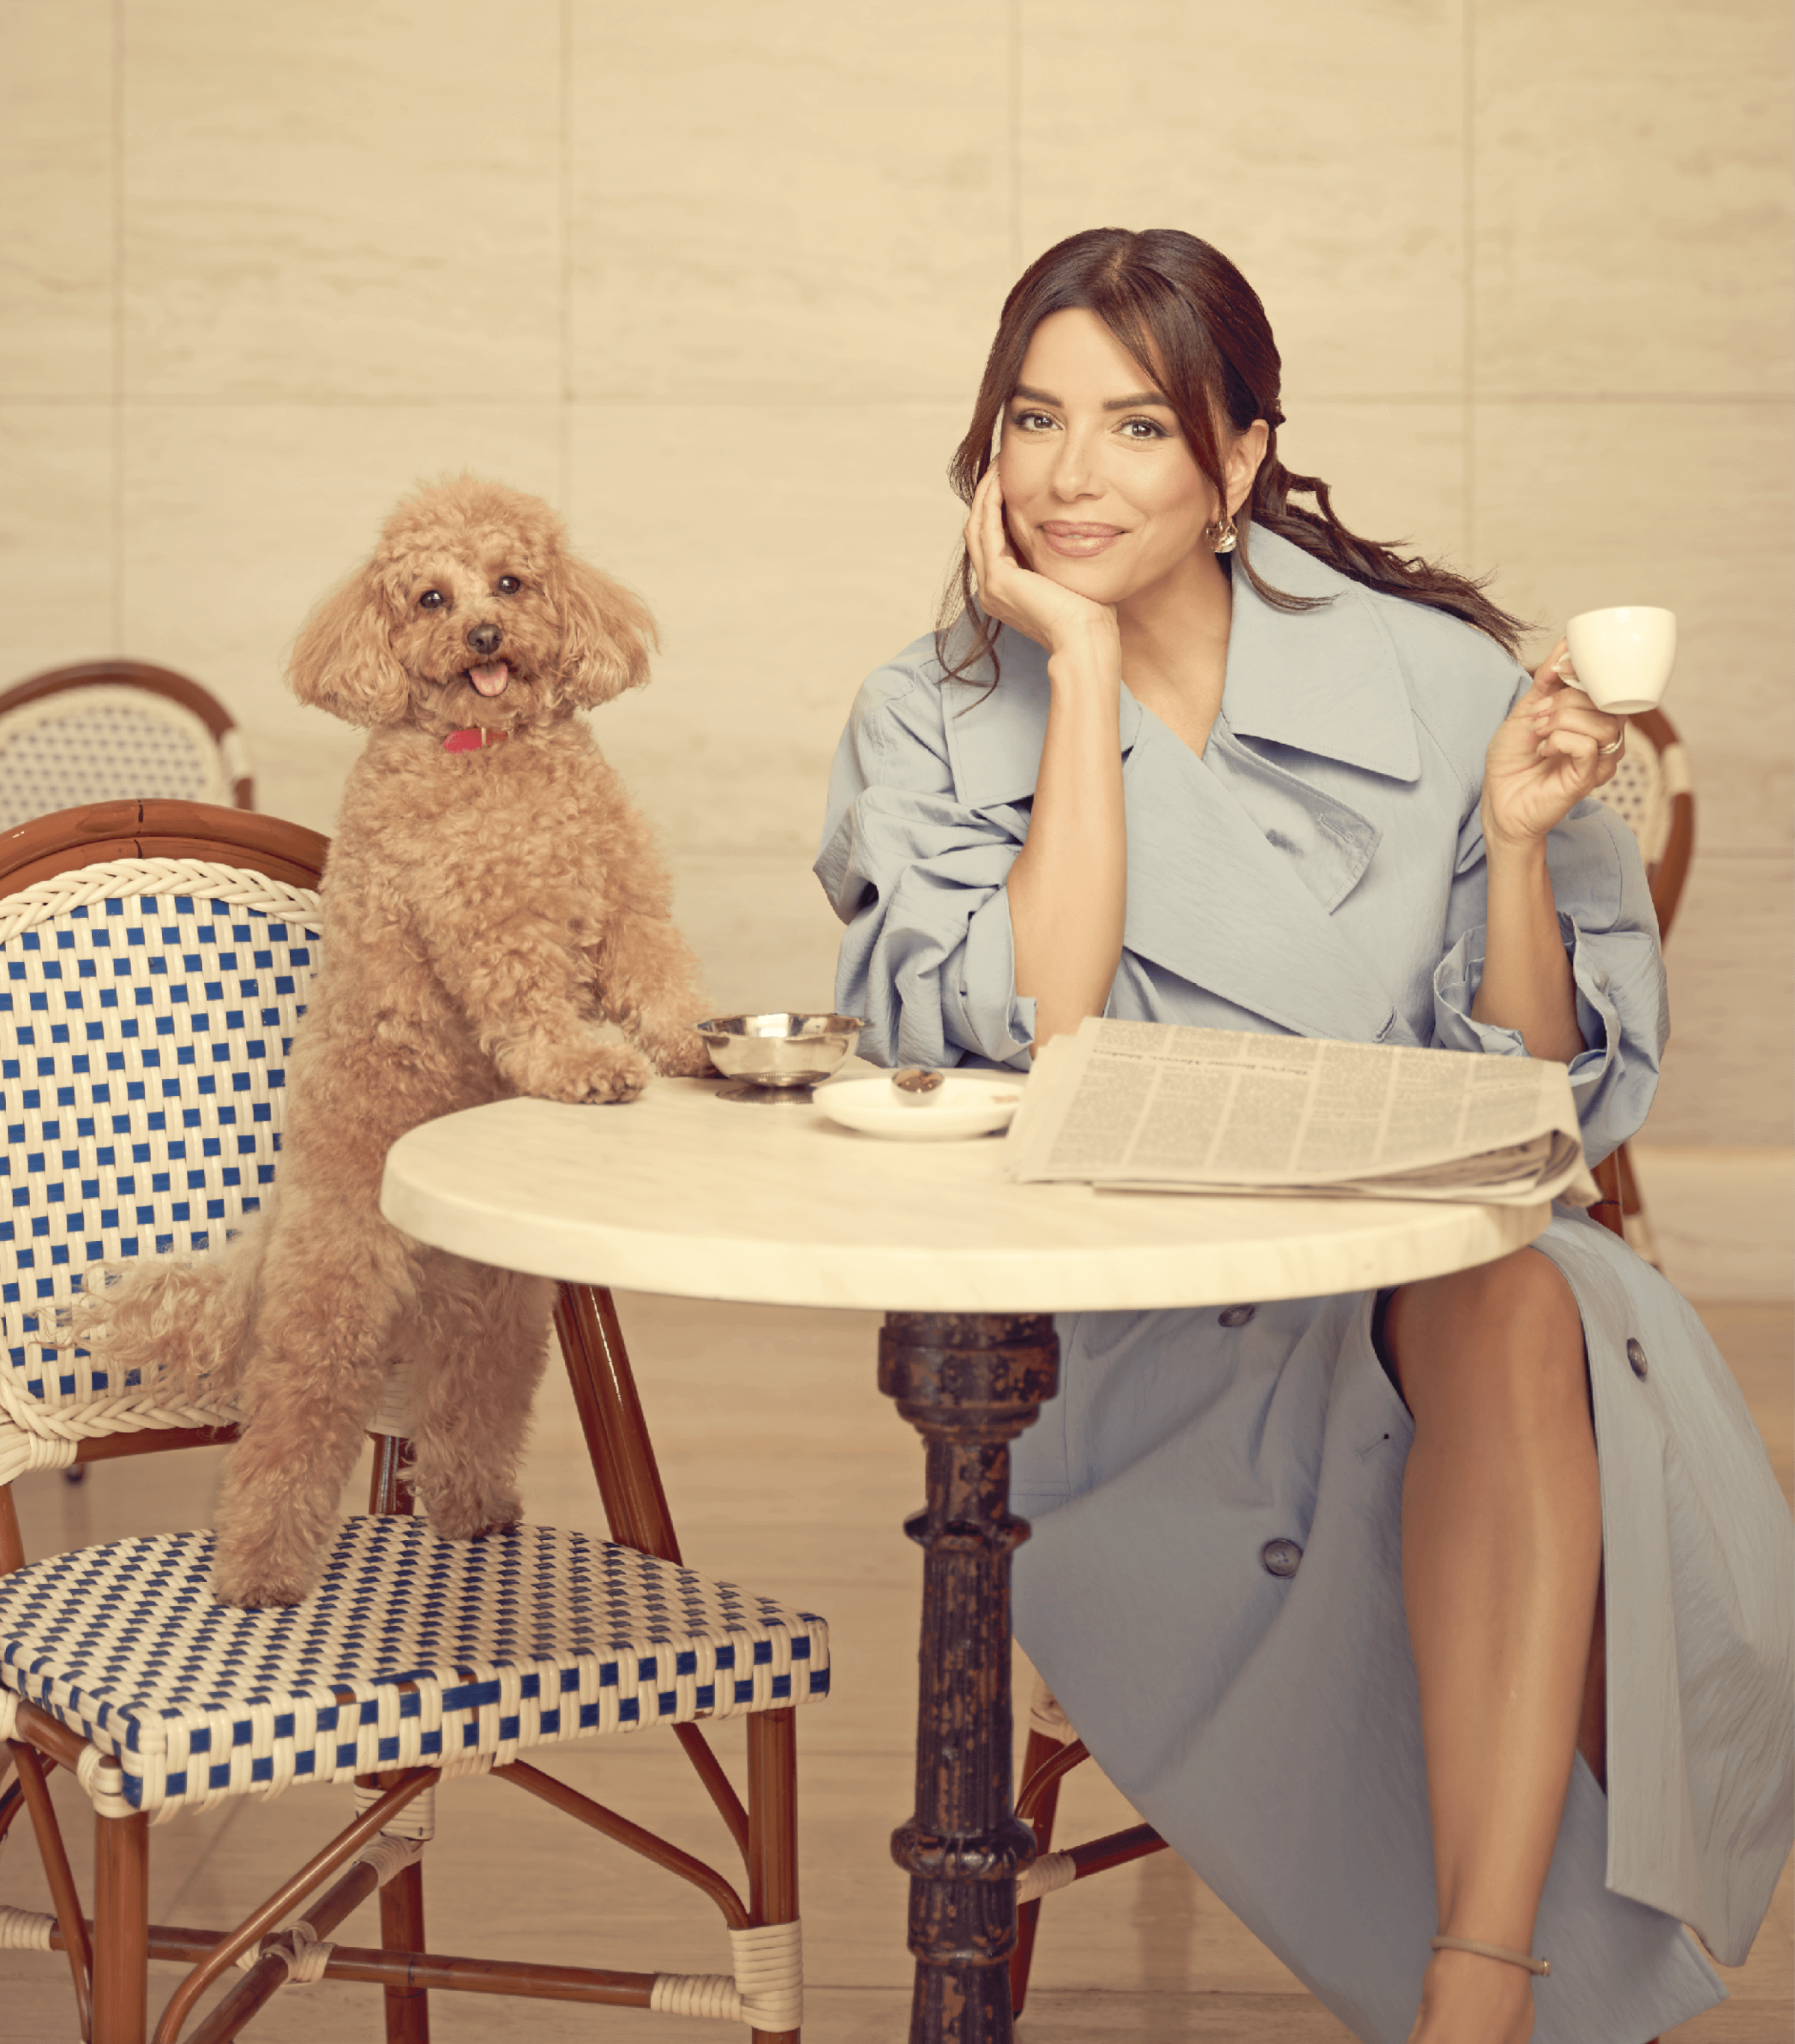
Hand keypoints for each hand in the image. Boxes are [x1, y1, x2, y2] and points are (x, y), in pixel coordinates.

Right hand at [965, 465, 1119, 658]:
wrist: (1085, 640)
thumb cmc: (1090, 616)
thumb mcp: (1069, 575)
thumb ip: (1059, 555)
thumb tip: (1075, 529)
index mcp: (1006, 591)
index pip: (994, 540)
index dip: (998, 508)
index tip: (1012, 479)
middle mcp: (992, 589)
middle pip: (979, 530)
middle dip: (987, 495)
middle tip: (1000, 463)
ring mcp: (991, 585)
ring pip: (977, 527)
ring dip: (985, 494)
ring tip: (998, 465)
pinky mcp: (997, 579)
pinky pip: (987, 530)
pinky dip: (991, 504)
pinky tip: (1001, 481)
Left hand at [1480, 638, 1624, 854]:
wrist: (1499, 801)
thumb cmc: (1512, 760)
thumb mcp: (1526, 710)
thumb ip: (1548, 679)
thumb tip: (1567, 643)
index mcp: (1589, 715)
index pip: (1605, 682)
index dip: (1583, 671)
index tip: (1557, 672)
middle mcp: (1601, 734)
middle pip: (1605, 699)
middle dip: (1564, 700)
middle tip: (1537, 715)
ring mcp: (1599, 756)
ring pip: (1601, 722)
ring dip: (1562, 720)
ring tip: (1538, 733)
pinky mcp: (1590, 777)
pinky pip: (1590, 746)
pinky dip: (1563, 740)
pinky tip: (1545, 749)